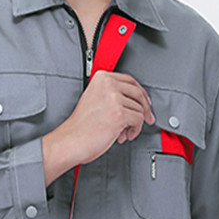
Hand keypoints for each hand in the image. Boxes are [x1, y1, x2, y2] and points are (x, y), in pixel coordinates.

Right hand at [42, 70, 153, 184]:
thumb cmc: (81, 125)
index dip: (141, 93)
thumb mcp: (95, 99)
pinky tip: (125, 134)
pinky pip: (139, 120)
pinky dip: (135, 129)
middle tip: (148, 118)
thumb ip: (112, 94)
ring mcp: (114, 98)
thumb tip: (135, 100)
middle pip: (139, 93)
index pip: (130, 80)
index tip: (146, 101)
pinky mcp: (119, 113)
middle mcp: (108, 84)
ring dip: (135, 123)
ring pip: (140, 109)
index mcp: (102, 78)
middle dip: (145, 108)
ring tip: (124, 131)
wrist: (71, 140)